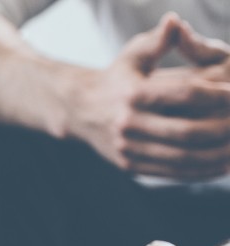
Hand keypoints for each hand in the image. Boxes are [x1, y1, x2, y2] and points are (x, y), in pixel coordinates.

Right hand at [67, 13, 229, 180]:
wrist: (79, 110)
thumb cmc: (117, 77)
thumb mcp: (133, 55)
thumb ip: (158, 41)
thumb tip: (173, 21)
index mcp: (132, 94)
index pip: (184, 94)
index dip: (216, 95)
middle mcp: (127, 123)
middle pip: (187, 131)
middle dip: (223, 129)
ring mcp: (128, 148)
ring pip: (183, 157)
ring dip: (218, 155)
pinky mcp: (131, 166)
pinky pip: (174, 173)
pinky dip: (203, 172)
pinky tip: (223, 164)